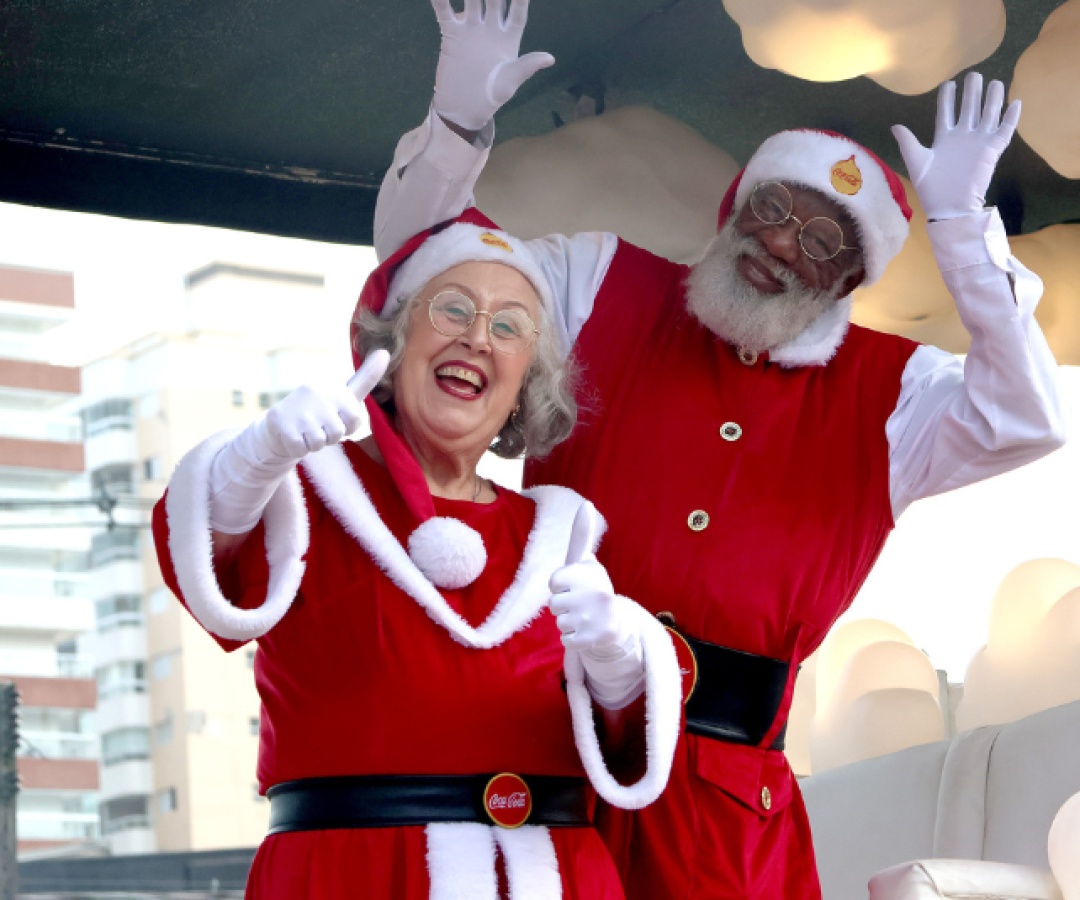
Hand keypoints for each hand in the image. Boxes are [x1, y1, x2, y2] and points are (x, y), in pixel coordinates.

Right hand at [256, 349, 388, 460]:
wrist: (280, 424)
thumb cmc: (320, 410)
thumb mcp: (345, 394)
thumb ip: (366, 378)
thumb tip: (385, 352)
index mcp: (333, 387)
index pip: (355, 419)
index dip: (347, 426)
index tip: (336, 417)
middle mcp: (315, 393)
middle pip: (338, 433)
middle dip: (329, 437)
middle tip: (317, 425)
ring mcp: (298, 409)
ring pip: (319, 443)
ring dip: (313, 444)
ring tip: (305, 430)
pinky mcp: (283, 426)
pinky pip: (301, 450)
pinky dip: (298, 450)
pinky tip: (293, 436)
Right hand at [431, 0, 554, 131]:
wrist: (463, 107)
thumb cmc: (491, 96)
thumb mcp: (510, 81)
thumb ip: (527, 66)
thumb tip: (550, 59)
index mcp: (509, 38)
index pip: (517, 13)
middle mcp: (491, 29)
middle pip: (494, 0)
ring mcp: (471, 29)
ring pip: (471, 1)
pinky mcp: (452, 33)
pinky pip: (445, 12)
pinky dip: (440, 0)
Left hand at [549, 501, 628, 652]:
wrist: (614, 621)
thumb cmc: (591, 586)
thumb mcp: (585, 561)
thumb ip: (582, 535)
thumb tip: (587, 503)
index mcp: (589, 574)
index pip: (553, 582)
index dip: (560, 585)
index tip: (575, 585)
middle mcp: (594, 594)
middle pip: (553, 604)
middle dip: (563, 606)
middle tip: (580, 604)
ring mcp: (593, 618)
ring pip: (559, 622)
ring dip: (568, 622)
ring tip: (584, 617)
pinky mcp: (591, 640)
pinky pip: (565, 639)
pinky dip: (572, 638)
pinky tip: (586, 632)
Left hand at [891, 72, 1019, 220]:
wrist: (949, 207)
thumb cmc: (931, 188)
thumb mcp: (916, 162)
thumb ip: (907, 142)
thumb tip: (894, 126)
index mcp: (944, 139)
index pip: (946, 112)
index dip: (947, 98)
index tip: (948, 83)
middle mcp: (962, 137)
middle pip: (969, 108)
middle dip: (972, 91)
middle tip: (974, 74)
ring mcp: (978, 142)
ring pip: (988, 114)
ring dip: (992, 99)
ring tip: (995, 82)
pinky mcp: (992, 150)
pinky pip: (1004, 130)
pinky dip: (1010, 117)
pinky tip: (1015, 102)